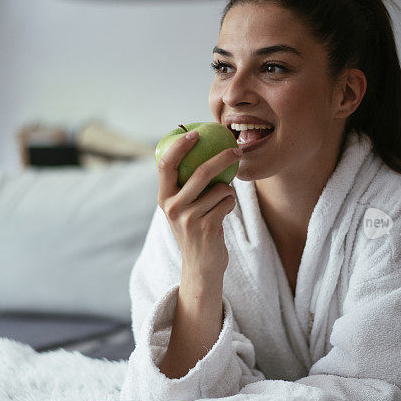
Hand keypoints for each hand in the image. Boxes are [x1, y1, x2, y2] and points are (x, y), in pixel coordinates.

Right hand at [156, 129, 241, 276]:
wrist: (201, 267)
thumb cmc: (195, 230)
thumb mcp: (183, 208)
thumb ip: (186, 185)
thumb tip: (204, 149)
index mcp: (164, 198)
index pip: (165, 164)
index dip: (179, 145)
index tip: (195, 133)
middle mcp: (172, 207)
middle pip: (201, 171)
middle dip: (222, 157)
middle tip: (236, 150)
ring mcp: (189, 218)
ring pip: (221, 188)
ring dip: (228, 193)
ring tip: (220, 205)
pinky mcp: (207, 227)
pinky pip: (228, 202)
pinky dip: (231, 204)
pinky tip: (223, 215)